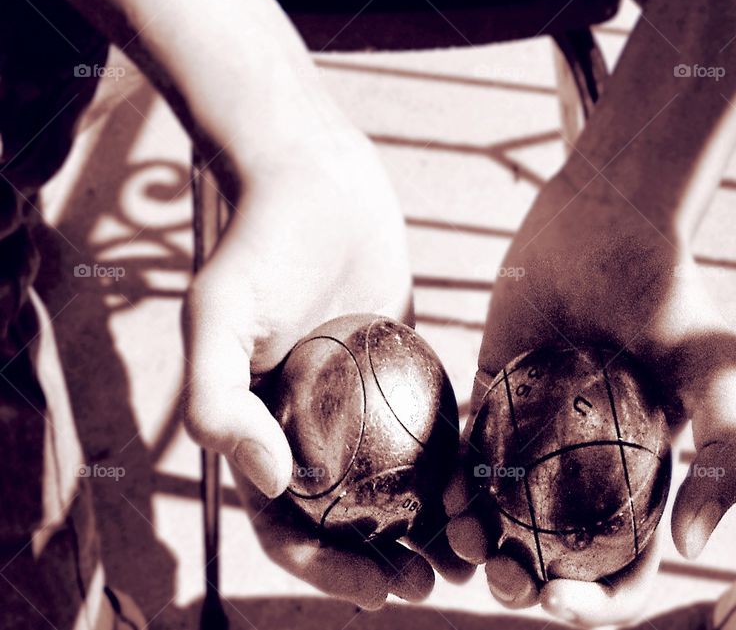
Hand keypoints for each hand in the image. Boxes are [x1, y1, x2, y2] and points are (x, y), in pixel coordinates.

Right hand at [182, 134, 468, 607]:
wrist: (315, 176)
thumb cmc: (260, 244)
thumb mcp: (217, 317)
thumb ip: (218, 402)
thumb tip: (268, 483)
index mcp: (260, 431)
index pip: (287, 524)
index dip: (326, 567)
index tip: (379, 588)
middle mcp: (309, 426)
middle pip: (348, 518)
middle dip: (386, 561)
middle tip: (434, 582)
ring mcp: (361, 400)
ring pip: (397, 484)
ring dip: (430, 525)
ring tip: (472, 548)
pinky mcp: (407, 365)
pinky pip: (433, 428)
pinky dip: (456, 464)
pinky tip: (488, 485)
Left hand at [444, 173, 735, 625]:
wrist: (607, 222)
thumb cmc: (671, 296)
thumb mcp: (719, 374)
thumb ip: (729, 456)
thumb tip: (691, 547)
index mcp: (640, 480)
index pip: (620, 568)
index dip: (596, 603)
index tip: (561, 601)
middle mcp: (583, 469)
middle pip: (549, 556)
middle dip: (523, 586)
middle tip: (502, 578)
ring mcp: (533, 438)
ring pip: (498, 518)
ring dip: (476, 548)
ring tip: (462, 542)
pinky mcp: (490, 399)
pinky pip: (463, 459)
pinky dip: (450, 489)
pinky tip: (441, 498)